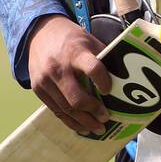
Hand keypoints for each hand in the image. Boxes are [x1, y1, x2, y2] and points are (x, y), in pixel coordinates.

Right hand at [26, 14, 111, 135]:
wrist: (39, 33)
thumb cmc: (71, 39)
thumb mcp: (89, 40)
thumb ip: (102, 58)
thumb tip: (122, 79)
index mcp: (76, 52)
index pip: (93, 68)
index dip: (103, 82)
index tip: (109, 90)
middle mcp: (59, 68)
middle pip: (77, 98)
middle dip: (94, 111)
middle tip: (106, 118)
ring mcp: (46, 80)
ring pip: (66, 109)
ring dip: (83, 122)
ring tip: (98, 129)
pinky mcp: (38, 90)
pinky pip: (56, 111)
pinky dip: (70, 121)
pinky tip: (81, 127)